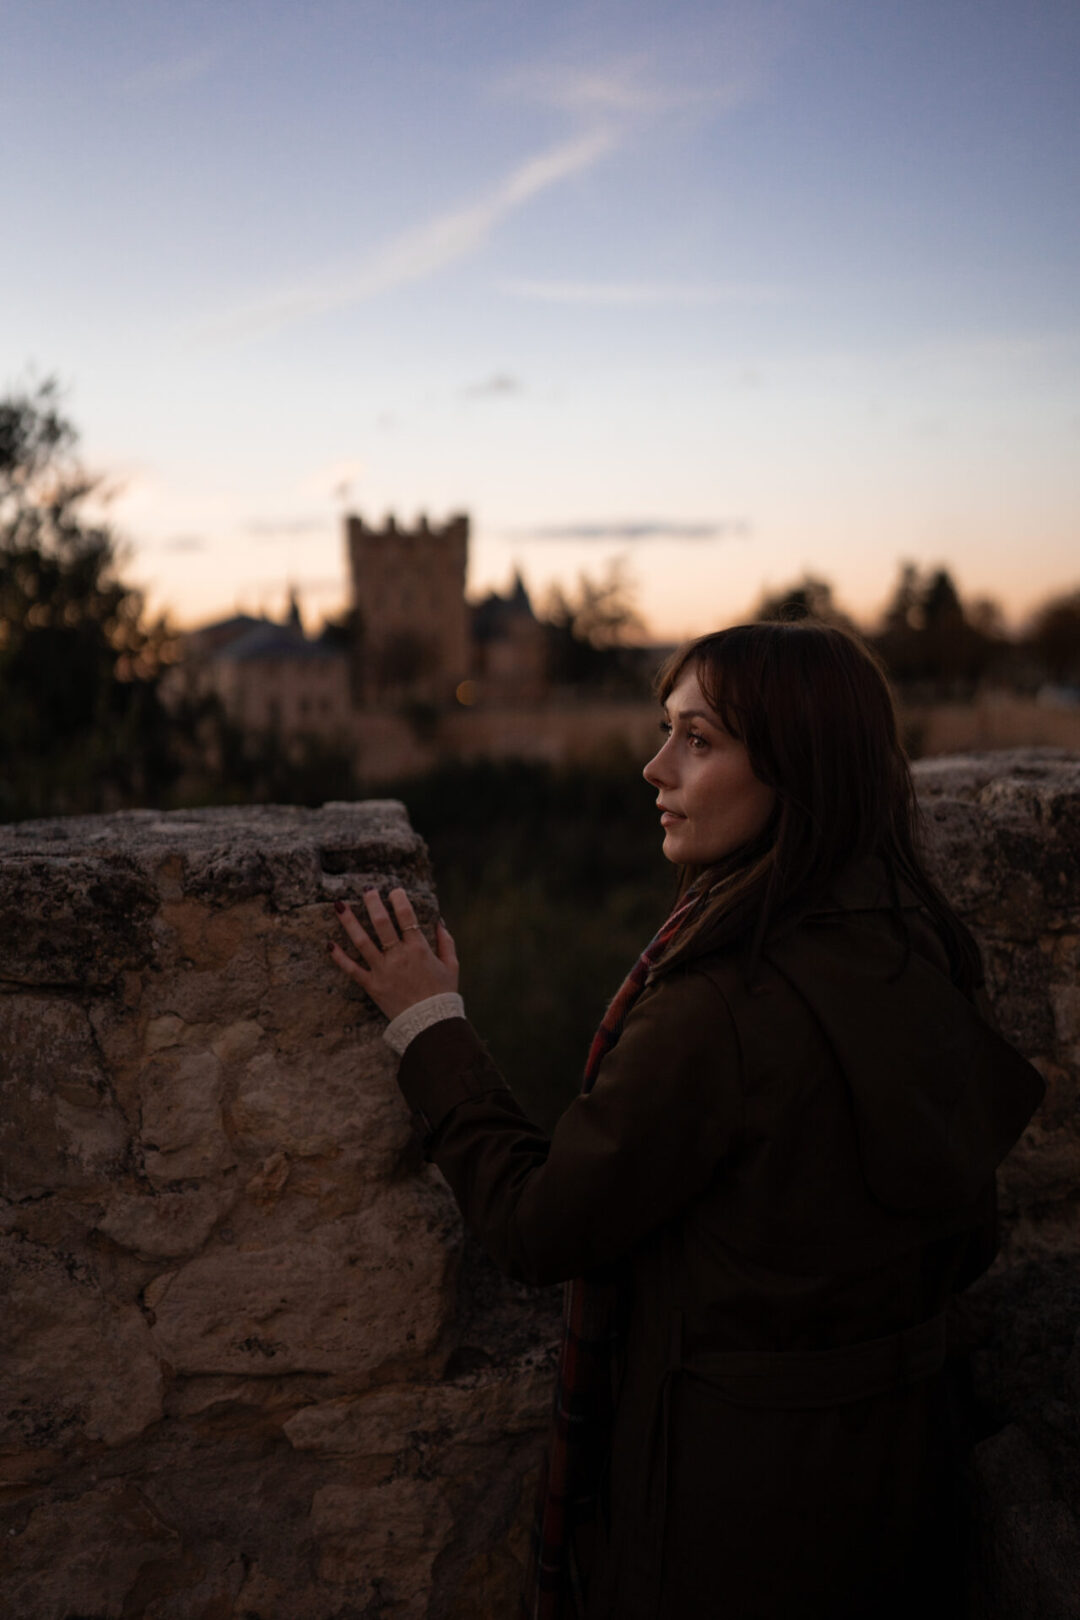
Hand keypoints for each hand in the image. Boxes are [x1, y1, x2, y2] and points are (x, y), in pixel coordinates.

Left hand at [328, 886, 458, 1020]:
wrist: (430, 1023)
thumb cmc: (442, 994)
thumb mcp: (452, 966)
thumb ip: (446, 942)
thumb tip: (439, 921)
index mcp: (419, 949)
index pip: (407, 917)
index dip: (400, 901)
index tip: (394, 890)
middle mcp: (399, 956)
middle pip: (382, 924)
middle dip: (373, 904)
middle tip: (366, 890)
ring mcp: (383, 971)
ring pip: (362, 942)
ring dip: (349, 922)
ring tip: (339, 905)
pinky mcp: (372, 986)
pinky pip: (352, 970)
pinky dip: (340, 957)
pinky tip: (330, 944)